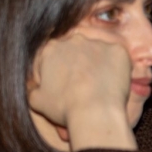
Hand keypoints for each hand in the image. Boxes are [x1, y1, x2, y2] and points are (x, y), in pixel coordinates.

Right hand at [28, 32, 135, 150]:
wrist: (95, 111)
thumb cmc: (63, 107)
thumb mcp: (36, 100)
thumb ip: (33, 87)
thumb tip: (35, 86)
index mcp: (51, 48)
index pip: (51, 56)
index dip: (54, 72)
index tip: (61, 86)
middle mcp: (74, 40)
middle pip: (75, 51)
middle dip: (77, 65)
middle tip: (82, 85)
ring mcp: (98, 43)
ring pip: (97, 52)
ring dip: (97, 64)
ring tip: (99, 85)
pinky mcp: (118, 50)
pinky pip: (117, 57)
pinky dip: (116, 67)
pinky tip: (112, 82)